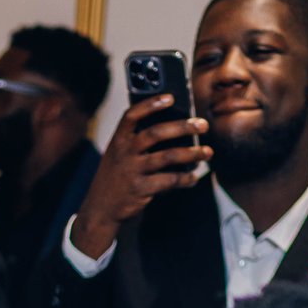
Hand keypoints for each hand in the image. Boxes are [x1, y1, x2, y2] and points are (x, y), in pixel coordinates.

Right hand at [68, 94, 211, 260]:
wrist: (100, 209)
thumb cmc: (116, 177)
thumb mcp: (118, 155)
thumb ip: (137, 142)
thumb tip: (173, 129)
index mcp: (118, 140)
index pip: (132, 116)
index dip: (150, 104)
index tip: (170, 97)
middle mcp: (124, 153)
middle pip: (156, 133)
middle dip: (182, 127)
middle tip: (202, 125)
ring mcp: (132, 171)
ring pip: (168, 157)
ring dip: (191, 153)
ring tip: (207, 152)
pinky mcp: (141, 189)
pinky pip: (169, 180)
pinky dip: (185, 179)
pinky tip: (192, 178)